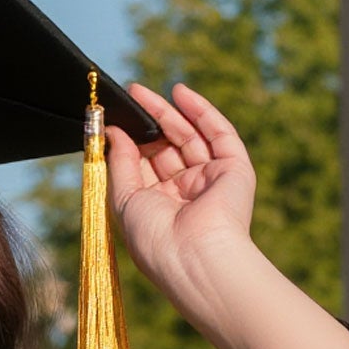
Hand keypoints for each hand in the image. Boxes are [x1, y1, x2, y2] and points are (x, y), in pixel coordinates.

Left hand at [104, 79, 258, 318]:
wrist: (194, 256)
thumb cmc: (154, 238)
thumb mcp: (124, 199)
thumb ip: (120, 163)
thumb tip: (114, 132)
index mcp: (160, 208)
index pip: (146, 167)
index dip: (132, 142)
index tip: (114, 120)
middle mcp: (186, 194)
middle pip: (167, 148)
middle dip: (149, 122)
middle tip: (130, 96)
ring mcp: (211, 180)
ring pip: (190, 136)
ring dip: (169, 112)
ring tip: (142, 92)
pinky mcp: (234, 169)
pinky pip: (219, 133)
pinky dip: (200, 111)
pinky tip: (180, 92)